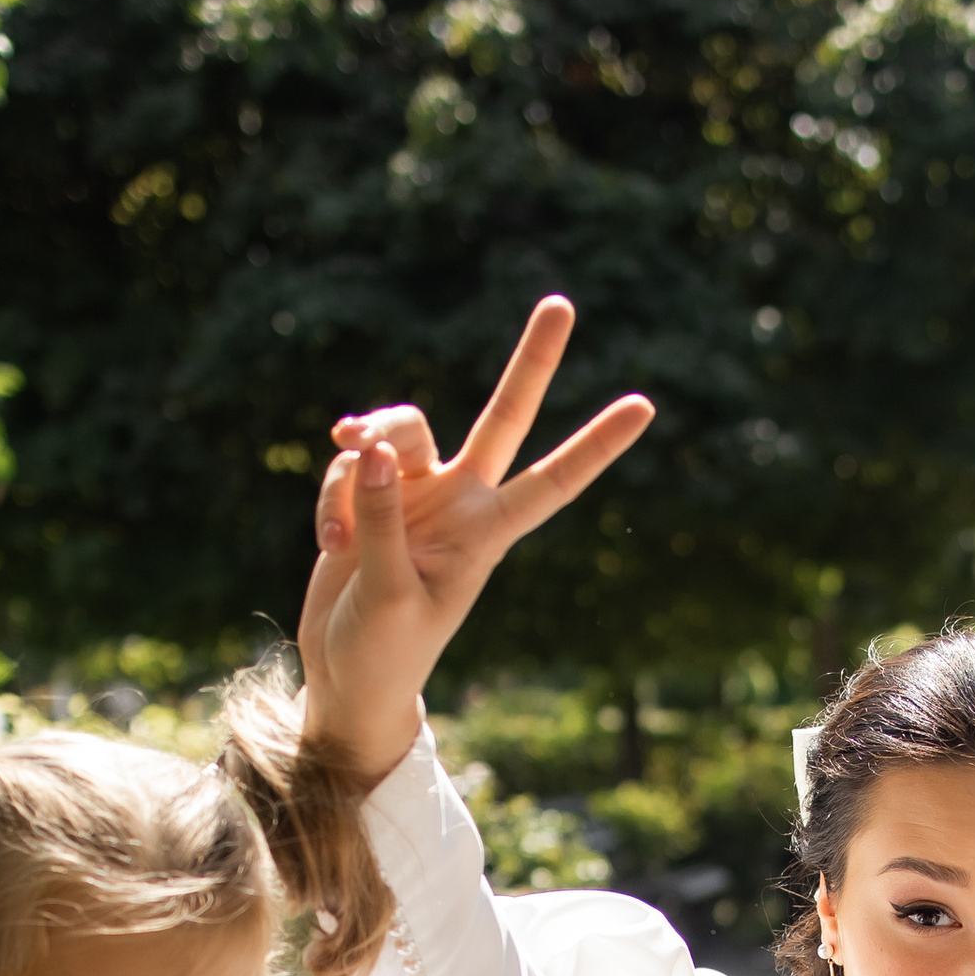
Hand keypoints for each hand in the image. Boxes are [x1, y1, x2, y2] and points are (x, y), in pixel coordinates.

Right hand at [296, 298, 654, 782]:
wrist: (346, 673)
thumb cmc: (385, 650)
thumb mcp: (388, 592)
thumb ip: (381, 517)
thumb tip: (371, 447)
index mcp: (487, 535)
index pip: (554, 482)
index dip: (596, 445)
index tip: (646, 407)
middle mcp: (462, 502)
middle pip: (503, 416)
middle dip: (532, 362)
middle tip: (562, 303)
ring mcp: (417, 492)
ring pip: (400, 430)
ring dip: (363, 453)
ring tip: (341, 526)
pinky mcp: (370, 492)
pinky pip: (350, 462)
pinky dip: (331, 494)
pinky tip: (328, 543)